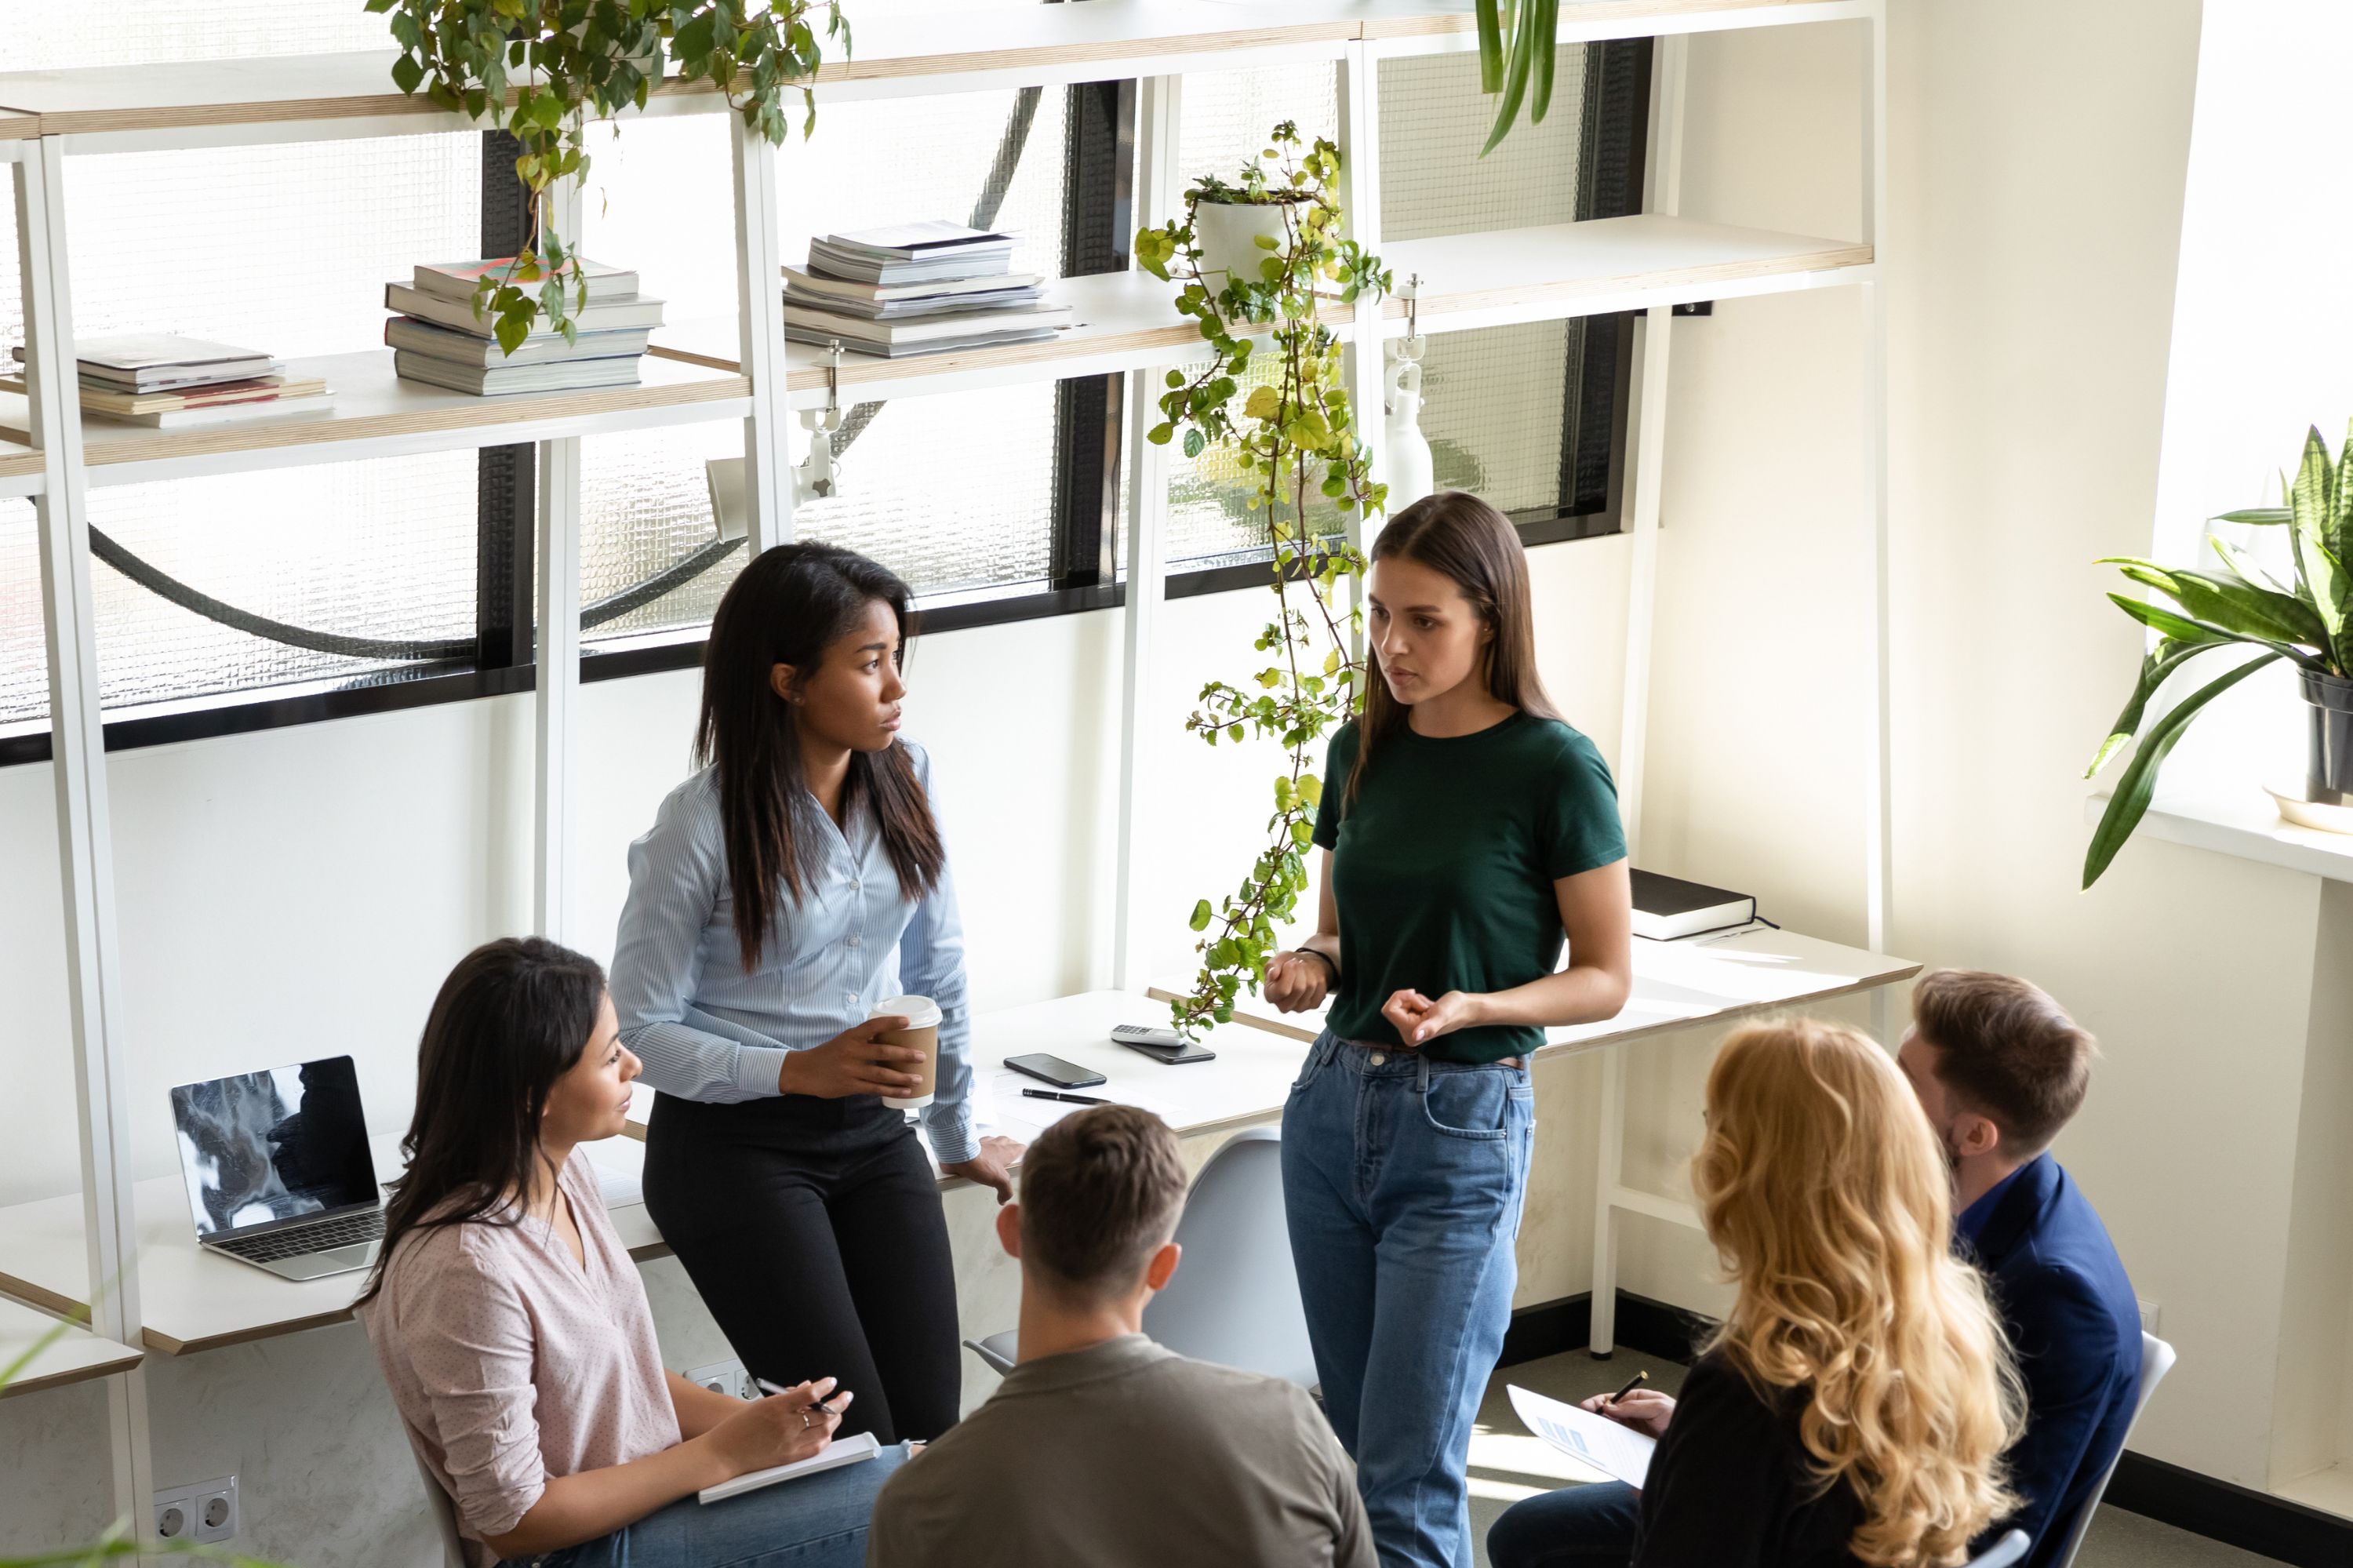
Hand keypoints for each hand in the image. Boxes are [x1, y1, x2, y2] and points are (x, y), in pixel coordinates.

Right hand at [704, 1377, 850, 1477]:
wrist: (723, 1453)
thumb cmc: (738, 1427)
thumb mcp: (761, 1403)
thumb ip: (787, 1396)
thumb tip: (808, 1387)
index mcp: (776, 1407)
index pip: (810, 1394)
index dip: (825, 1386)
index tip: (832, 1381)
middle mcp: (785, 1425)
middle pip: (823, 1413)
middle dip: (839, 1403)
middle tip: (845, 1397)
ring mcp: (789, 1443)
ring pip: (824, 1430)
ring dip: (835, 1419)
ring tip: (837, 1413)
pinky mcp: (789, 1457)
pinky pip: (816, 1448)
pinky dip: (826, 1438)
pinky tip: (827, 1431)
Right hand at [778, 1018, 927, 1098]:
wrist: (805, 1071)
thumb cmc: (829, 1053)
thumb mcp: (844, 1040)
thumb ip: (864, 1039)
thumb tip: (892, 1037)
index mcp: (851, 1037)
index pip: (873, 1026)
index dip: (891, 1022)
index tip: (908, 1021)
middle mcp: (851, 1052)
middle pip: (882, 1052)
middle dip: (904, 1055)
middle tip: (922, 1056)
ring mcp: (851, 1070)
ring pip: (881, 1074)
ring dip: (902, 1077)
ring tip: (918, 1078)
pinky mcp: (850, 1086)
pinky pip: (874, 1089)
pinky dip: (891, 1090)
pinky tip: (904, 1091)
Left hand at [942, 1134, 1023, 1203]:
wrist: (960, 1155)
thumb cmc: (980, 1162)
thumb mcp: (999, 1180)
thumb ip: (1006, 1190)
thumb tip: (1005, 1199)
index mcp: (1006, 1151)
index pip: (1020, 1148)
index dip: (1023, 1151)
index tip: (1025, 1155)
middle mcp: (997, 1145)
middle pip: (1008, 1141)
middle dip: (1011, 1147)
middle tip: (1010, 1155)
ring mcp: (984, 1143)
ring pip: (995, 1141)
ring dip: (996, 1146)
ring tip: (996, 1156)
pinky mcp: (972, 1145)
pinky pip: (979, 1145)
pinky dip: (980, 1149)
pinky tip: (978, 1158)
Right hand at [1263, 950, 1331, 1012]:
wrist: (1298, 967)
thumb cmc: (1284, 966)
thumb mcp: (1274, 961)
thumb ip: (1271, 967)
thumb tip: (1273, 974)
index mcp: (1271, 996)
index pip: (1282, 990)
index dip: (1288, 974)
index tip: (1288, 963)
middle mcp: (1284, 1006)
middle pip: (1299, 988)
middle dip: (1299, 970)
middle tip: (1296, 963)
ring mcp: (1300, 1008)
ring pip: (1311, 986)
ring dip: (1308, 971)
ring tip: (1301, 968)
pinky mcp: (1314, 1005)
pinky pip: (1321, 987)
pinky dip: (1317, 976)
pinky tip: (1309, 976)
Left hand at [1381, 988, 1485, 1046]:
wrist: (1465, 1008)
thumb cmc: (1455, 1010)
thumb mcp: (1442, 1016)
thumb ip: (1429, 1027)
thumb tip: (1416, 1037)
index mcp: (1411, 1034)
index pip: (1389, 1010)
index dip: (1400, 998)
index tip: (1416, 997)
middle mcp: (1408, 1034)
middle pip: (1392, 1006)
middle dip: (1408, 999)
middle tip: (1425, 1005)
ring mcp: (1410, 1028)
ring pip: (1399, 1004)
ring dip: (1415, 999)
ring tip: (1430, 1007)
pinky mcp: (1413, 1021)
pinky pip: (1405, 1004)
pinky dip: (1417, 1000)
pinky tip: (1429, 1007)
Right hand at [1582, 1388, 1674, 1438]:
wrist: (1694, 1441)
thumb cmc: (1680, 1418)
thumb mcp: (1658, 1406)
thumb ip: (1634, 1406)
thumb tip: (1611, 1406)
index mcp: (1640, 1401)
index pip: (1614, 1399)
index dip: (1599, 1402)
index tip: (1588, 1407)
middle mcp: (1636, 1415)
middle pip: (1610, 1414)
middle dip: (1597, 1415)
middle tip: (1586, 1419)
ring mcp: (1636, 1431)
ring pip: (1614, 1429)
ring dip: (1603, 1430)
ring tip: (1594, 1432)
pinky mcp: (1637, 1445)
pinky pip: (1621, 1443)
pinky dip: (1613, 1443)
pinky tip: (1608, 1444)